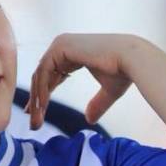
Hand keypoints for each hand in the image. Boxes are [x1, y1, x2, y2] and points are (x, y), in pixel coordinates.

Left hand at [28, 33, 142, 128]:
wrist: (132, 60)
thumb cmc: (124, 72)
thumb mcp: (108, 92)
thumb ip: (97, 104)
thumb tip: (89, 120)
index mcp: (72, 52)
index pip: (50, 74)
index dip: (43, 94)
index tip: (37, 113)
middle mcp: (63, 45)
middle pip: (42, 75)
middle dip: (36, 100)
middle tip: (33, 121)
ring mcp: (60, 44)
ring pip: (40, 75)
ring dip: (37, 99)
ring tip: (37, 120)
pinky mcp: (60, 47)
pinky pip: (44, 72)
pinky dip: (41, 90)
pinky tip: (42, 108)